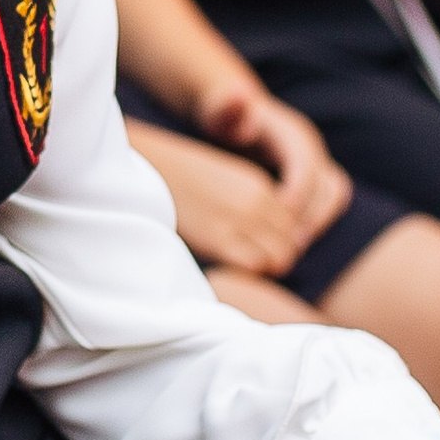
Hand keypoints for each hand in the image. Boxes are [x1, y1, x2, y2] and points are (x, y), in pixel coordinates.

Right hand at [129, 122, 311, 275]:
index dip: (279, 242)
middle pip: (290, 244)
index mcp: (260, 185)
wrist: (147, 166)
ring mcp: (240, 220)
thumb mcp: (224, 180)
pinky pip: (255, 266)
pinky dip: (248, 273)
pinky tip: (227, 266)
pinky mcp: (220, 239)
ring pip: (280, 257)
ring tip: (236, 265)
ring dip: (263, 267)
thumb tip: (265, 235)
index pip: (293, 225)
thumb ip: (249, 201)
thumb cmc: (178, 179)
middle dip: (275, 258)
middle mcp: (257, 202)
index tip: (257, 249)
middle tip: (248, 262)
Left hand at [192, 78, 353, 253]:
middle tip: (291, 244)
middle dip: (314, 216)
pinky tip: (289, 241)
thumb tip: (240, 96)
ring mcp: (317, 164)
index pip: (306, 168)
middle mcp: (312, 149)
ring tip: (293, 247)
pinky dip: (315, 223)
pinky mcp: (314, 178)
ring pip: (335, 198)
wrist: (236, 112)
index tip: (277, 218)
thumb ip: (226, 106)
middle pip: (330, 187)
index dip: (296, 194)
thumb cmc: (224, 115)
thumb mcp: (220, 109)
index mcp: (294, 134)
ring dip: (319, 223)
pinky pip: (326, 204)